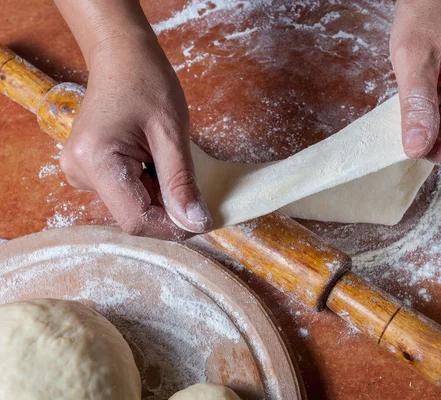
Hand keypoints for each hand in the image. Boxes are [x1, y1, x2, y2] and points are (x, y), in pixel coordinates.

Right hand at [59, 33, 211, 239]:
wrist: (122, 57)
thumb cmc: (147, 83)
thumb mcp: (171, 133)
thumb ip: (181, 182)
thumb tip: (195, 223)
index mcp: (96, 160)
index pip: (135, 219)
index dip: (171, 228)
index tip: (202, 221)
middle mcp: (80, 172)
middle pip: (133, 215)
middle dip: (169, 211)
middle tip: (194, 188)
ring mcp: (81, 172)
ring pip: (131, 206)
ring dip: (160, 197)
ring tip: (169, 162)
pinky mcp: (90, 170)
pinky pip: (126, 193)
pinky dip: (150, 187)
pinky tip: (157, 163)